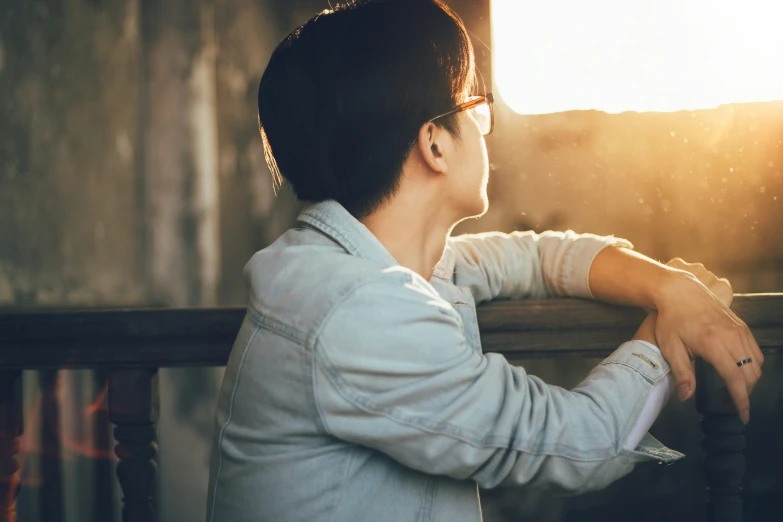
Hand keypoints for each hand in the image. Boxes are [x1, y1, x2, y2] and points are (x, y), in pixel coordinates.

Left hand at [652, 258, 762, 422]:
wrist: (679, 291)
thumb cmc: (671, 319)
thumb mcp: (671, 347)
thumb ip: (682, 373)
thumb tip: (687, 397)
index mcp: (713, 344)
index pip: (735, 379)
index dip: (741, 400)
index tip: (742, 415)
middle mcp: (732, 337)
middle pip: (750, 375)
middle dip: (743, 394)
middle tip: (727, 403)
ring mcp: (740, 330)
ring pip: (756, 364)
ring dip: (748, 380)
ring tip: (730, 388)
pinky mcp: (742, 326)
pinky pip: (755, 352)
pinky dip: (751, 365)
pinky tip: (736, 370)